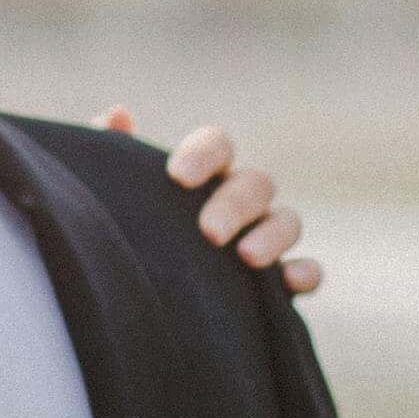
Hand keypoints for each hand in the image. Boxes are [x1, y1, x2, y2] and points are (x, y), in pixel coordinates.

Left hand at [99, 108, 320, 295]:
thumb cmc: (125, 234)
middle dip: (234, 205)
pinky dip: (305, 273)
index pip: (216, 145)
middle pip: (255, 184)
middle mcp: (238, 201)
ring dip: (274, 236)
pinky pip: (309, 270)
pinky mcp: (278, 283)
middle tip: (208, 232)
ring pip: (288, 221)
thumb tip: (117, 115)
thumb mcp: (110, 196)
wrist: (134, 302)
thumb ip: (109, 155)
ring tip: (246, 258)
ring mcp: (263, 238)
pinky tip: (287, 283)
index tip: (177, 175)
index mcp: (202, 174)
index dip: (204, 154)